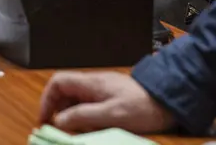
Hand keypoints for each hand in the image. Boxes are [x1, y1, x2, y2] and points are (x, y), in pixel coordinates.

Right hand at [39, 71, 174, 133]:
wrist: (169, 100)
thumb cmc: (141, 106)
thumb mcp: (110, 114)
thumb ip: (83, 116)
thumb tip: (59, 121)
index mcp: (91, 83)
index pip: (58, 82)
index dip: (47, 99)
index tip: (46, 119)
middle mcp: (95, 83)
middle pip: (66, 92)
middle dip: (58, 110)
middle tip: (58, 130)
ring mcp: (104, 90)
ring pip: (78, 99)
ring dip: (72, 115)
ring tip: (74, 132)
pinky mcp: (113, 98)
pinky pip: (91, 105)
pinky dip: (85, 116)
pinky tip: (91, 128)